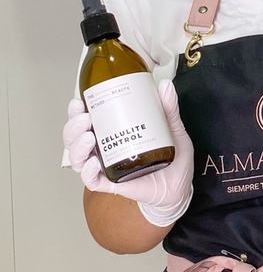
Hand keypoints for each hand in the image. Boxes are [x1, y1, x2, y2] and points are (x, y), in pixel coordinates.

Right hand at [62, 79, 193, 226]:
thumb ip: (169, 108)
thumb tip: (165, 85)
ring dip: (77, 146)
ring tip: (88, 137)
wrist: (180, 185)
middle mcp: (106, 147)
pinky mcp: (113, 183)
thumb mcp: (172, 128)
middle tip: (85, 118)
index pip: (88, 118)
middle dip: (73, 126)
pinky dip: (88, 172)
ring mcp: (108, 165)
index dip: (77, 111)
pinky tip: (93, 163)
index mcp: (114, 130)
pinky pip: (92, 180)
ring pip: (78, 157)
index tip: (78, 102)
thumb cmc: (173, 157)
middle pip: (76, 137)